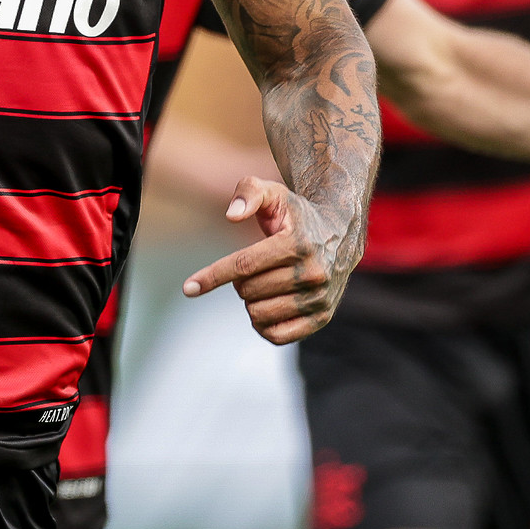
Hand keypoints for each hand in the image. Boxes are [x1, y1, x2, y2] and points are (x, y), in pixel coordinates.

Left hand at [179, 176, 359, 343]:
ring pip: (259, 315)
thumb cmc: (297, 214)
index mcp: (298, 243)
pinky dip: (262, 325)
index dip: (213, 276)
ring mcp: (320, 298)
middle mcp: (313, 273)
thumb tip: (231, 215)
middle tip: (254, 267)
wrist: (341, 233)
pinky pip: (277, 336)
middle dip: (240, 281)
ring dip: (251, 301)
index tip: (188, 288)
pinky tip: (265, 306)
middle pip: (248, 291)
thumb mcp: (274, 192)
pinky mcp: (322, 318)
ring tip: (264, 283)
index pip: (244, 265)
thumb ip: (249, 193)